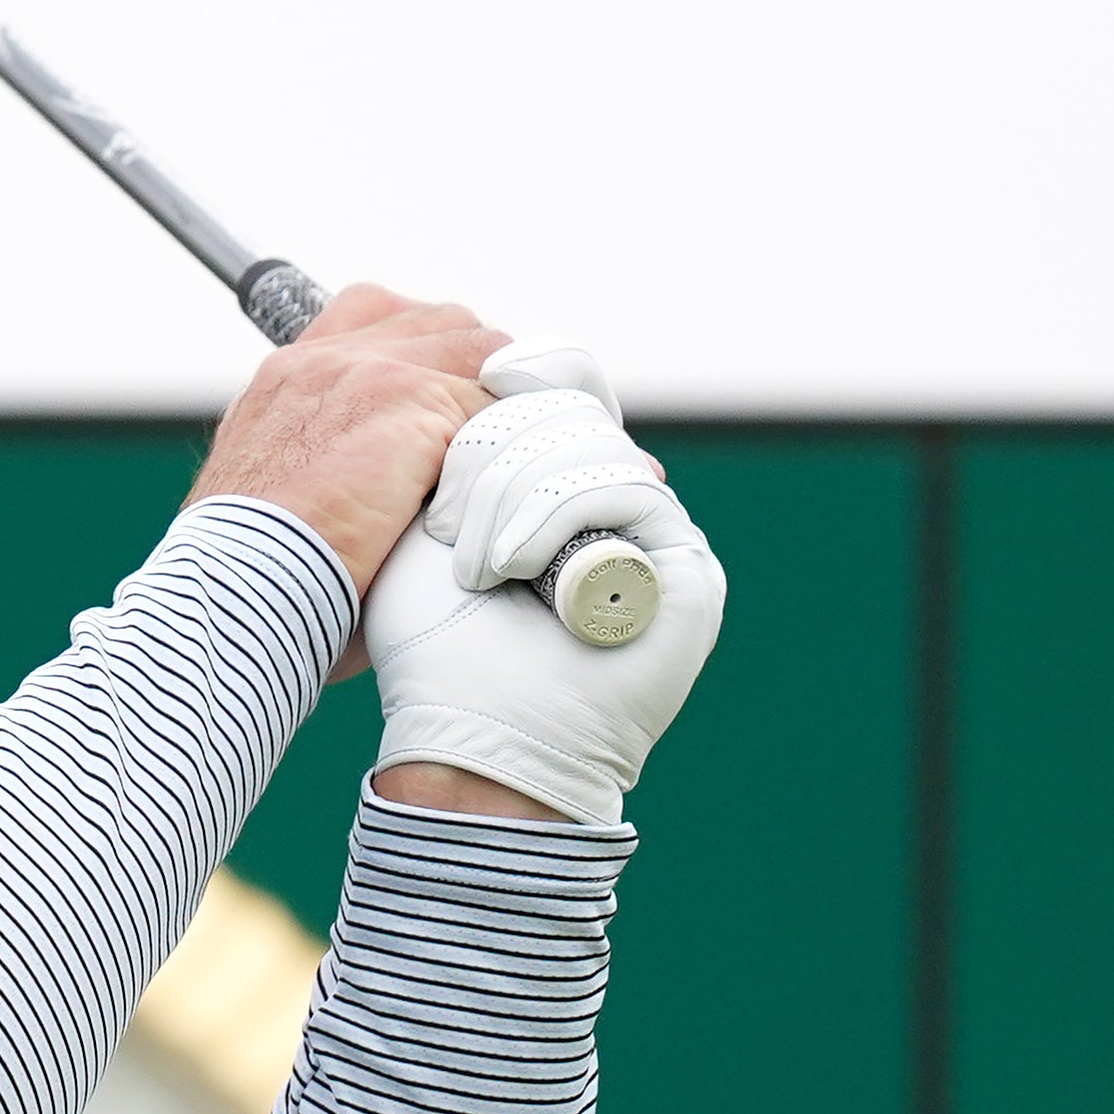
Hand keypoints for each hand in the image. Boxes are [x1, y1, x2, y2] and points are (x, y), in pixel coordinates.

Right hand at [190, 284, 506, 607]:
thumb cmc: (251, 577)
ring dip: (496, 407)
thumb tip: (379, 497)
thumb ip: (322, 469)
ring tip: (495, 468)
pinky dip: (504, 445)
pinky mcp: (409, 403)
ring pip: (479, 352)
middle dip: (475, 374)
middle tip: (488, 442)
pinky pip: (493, 403)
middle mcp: (324, 360)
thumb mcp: (273, 502)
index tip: (443, 404)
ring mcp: (366, 373)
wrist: (232, 589)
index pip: (375, 316)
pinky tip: (491, 492)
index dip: (425, 353)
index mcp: (287, 378)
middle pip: (441, 322)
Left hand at [361, 353, 726, 826]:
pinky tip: (511, 569)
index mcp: (563, 494)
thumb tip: (493, 370)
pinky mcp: (685, 570)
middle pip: (572, 411)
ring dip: (516, 495)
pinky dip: (556, 516)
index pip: (559, 394)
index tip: (464, 391)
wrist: (468, 742)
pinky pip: (624, 488)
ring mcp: (656, 538)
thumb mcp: (428, 528)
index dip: (517, 382)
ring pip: (592, 444)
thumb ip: (457, 450)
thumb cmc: (435, 652)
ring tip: (477, 567)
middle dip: (495, 452)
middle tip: (445, 529)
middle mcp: (617, 509)